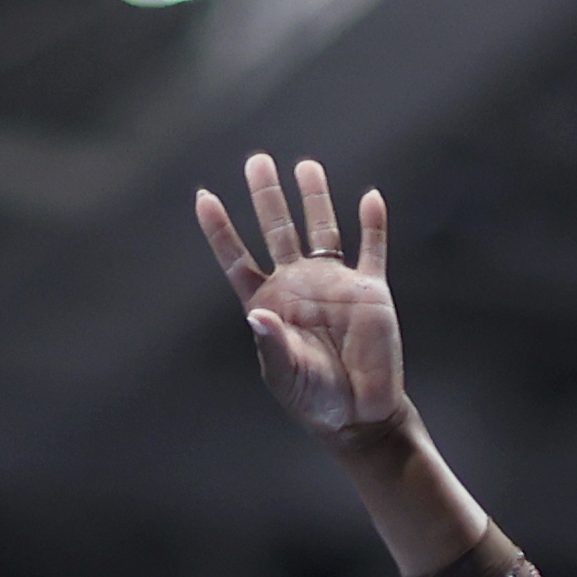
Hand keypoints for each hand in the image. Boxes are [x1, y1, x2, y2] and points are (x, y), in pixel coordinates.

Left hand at [194, 153, 401, 441]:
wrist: (362, 415)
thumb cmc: (316, 400)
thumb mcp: (288, 376)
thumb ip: (273, 345)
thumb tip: (257, 314)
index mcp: (269, 303)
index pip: (238, 259)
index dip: (220, 230)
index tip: (204, 197)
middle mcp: (298, 285)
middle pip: (278, 230)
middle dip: (267, 196)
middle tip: (257, 161)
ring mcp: (335, 284)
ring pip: (322, 229)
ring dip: (314, 197)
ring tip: (305, 166)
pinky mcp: (370, 290)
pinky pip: (372, 249)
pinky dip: (373, 224)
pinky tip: (369, 198)